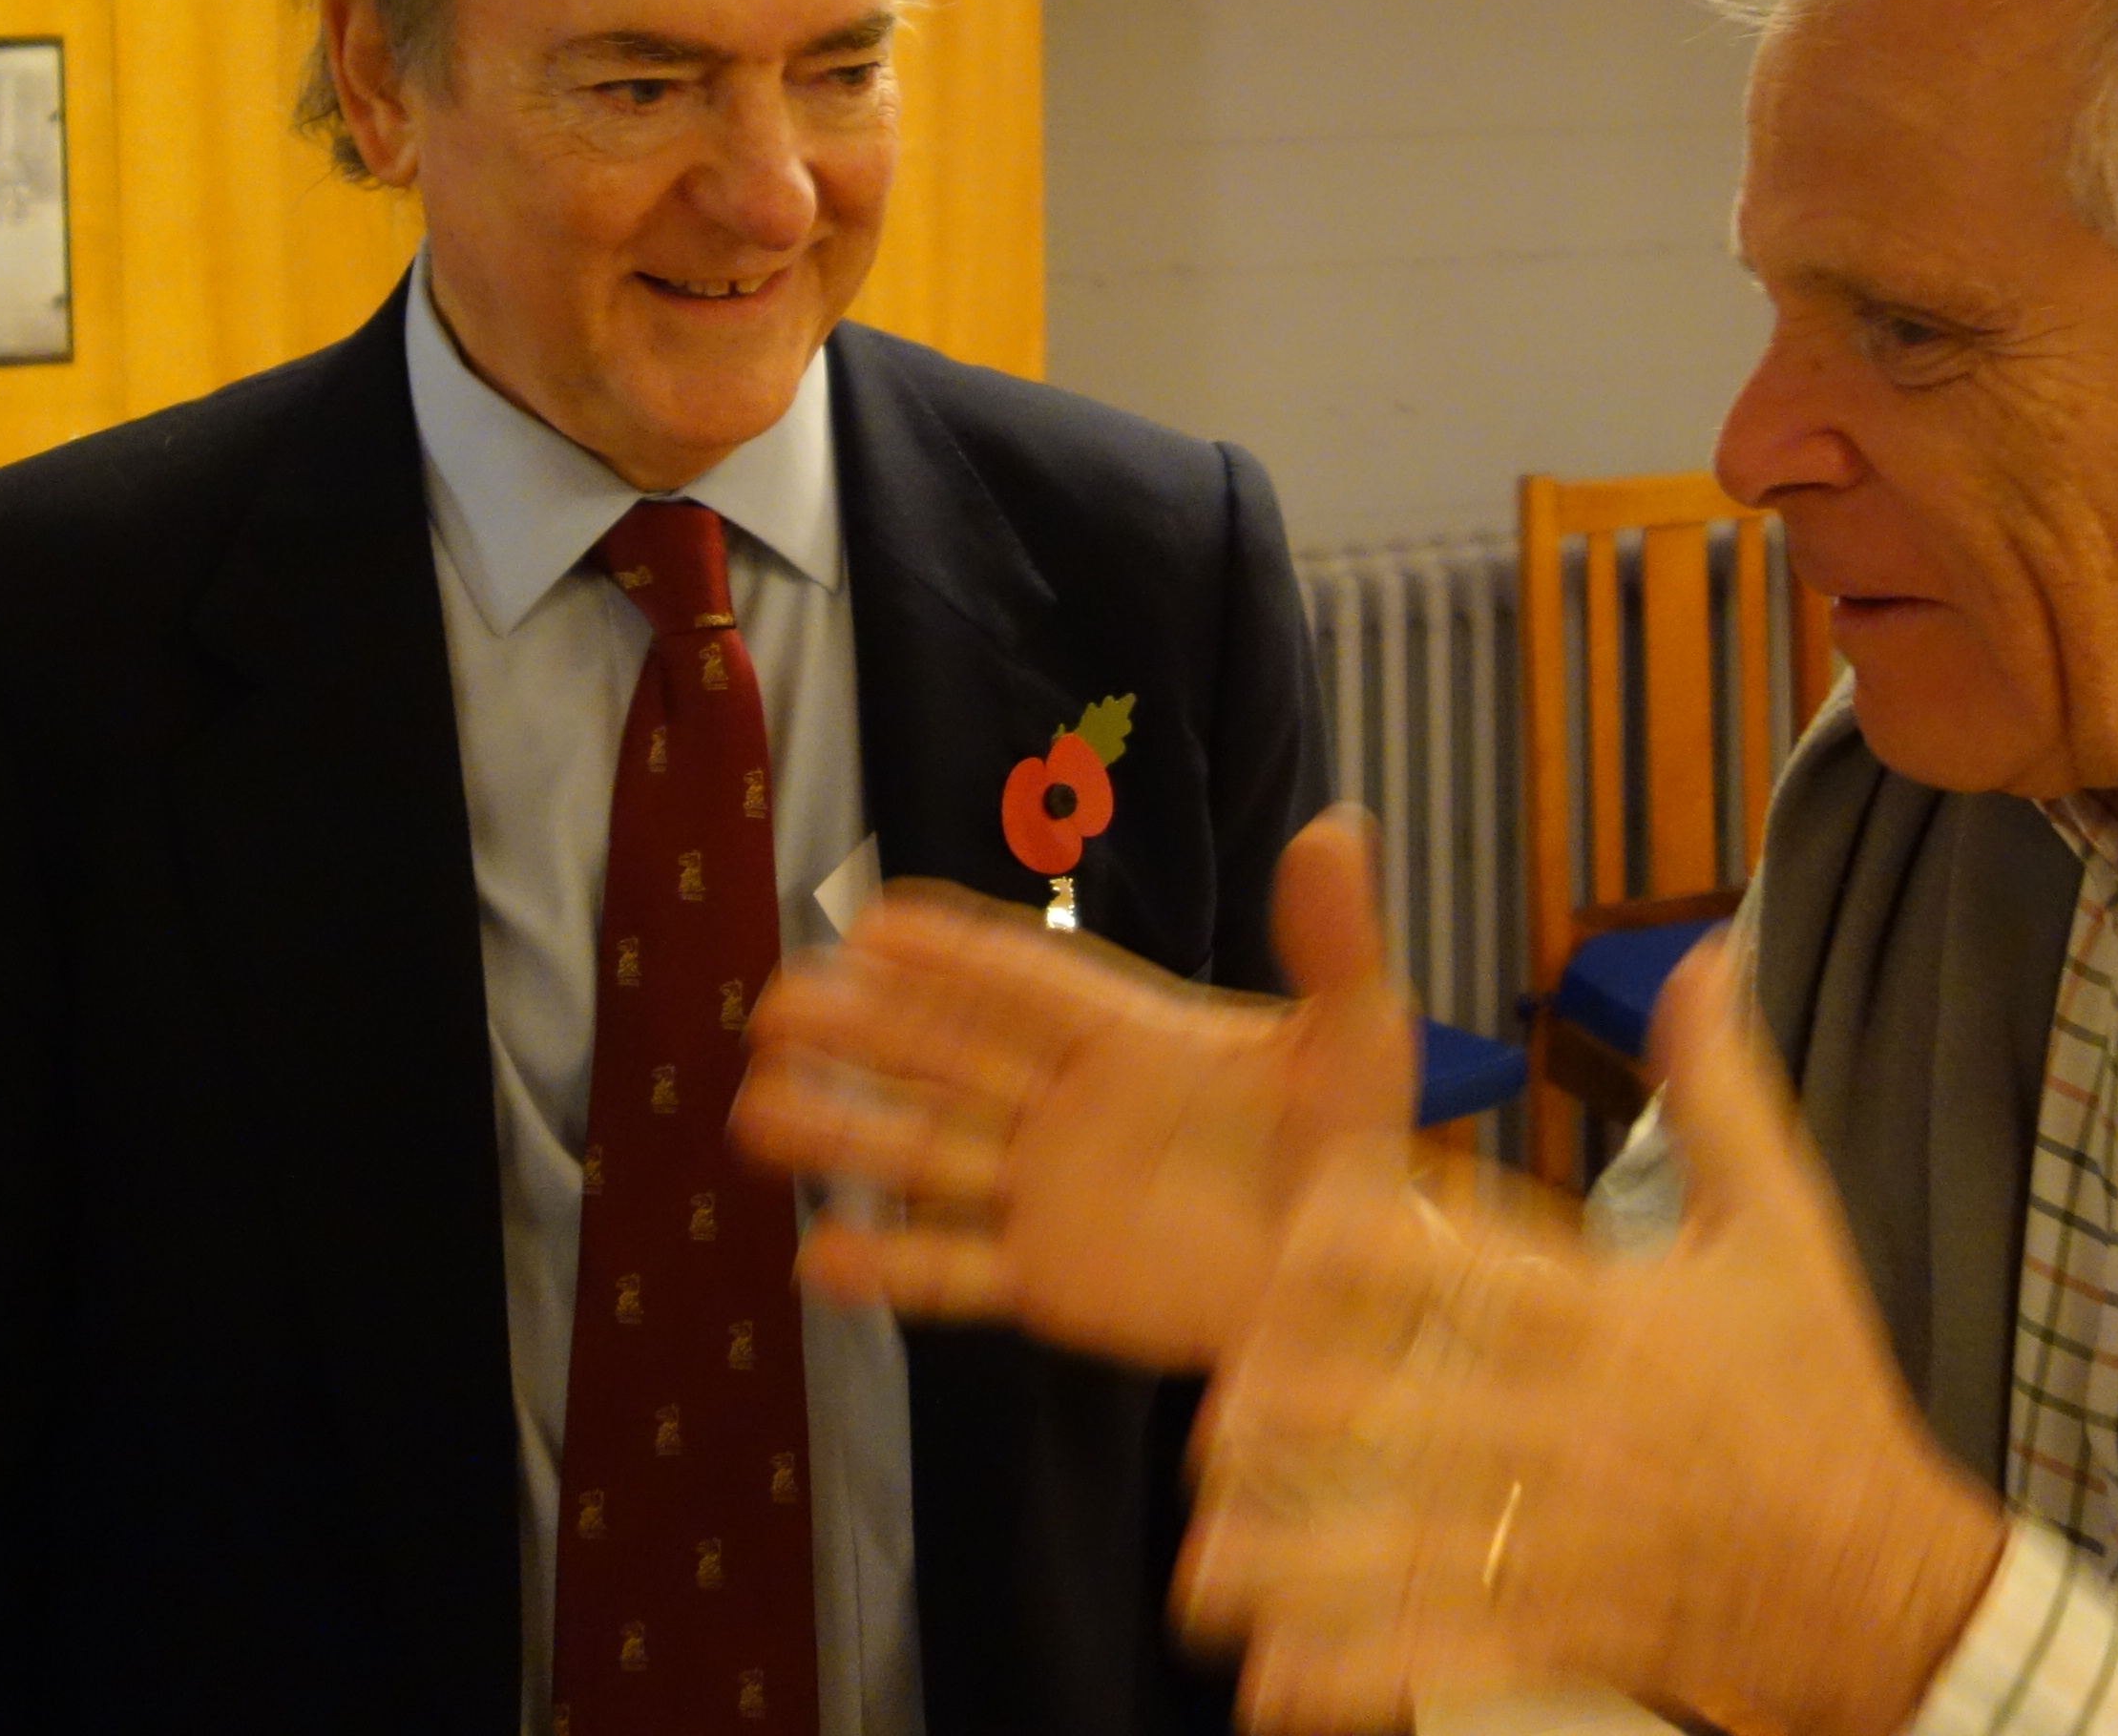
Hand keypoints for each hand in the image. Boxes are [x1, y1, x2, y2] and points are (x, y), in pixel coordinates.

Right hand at [733, 808, 1418, 1369]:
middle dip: (864, 1033)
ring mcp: (1055, 1197)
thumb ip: (1336, 942)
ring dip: (846, 1137)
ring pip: (929, 1158)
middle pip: (947, 1059)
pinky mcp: (1055, 1283)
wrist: (1363, 1292)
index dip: (948, 955)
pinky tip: (816, 1261)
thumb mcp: (1358, 1041)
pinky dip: (891, 1271)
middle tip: (774, 1005)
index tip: (868, 921)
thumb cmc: (1360, 1153)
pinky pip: (958, 1273)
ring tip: (754, 1117)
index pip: (1022, 984)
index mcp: (1133, 1036)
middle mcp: (1072, 1108)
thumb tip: (1337, 824)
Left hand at [1177, 938, 2008, 1735]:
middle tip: (1211, 1425)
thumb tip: (1700, 949)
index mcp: (1606, 1318)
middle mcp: (1571, 1428)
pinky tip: (1272, 1678)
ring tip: (1203, 1566)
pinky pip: (1442, 1657)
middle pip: (1398, 1418)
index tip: (1278, 1247)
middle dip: (1289, 1425)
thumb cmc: (1824, 1392)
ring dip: (1293, 1565)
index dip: (1347, 1255)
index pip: (1453, 1270)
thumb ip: (1720, 1089)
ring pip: (1399, 1553)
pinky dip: (1355, 1672)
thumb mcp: (1785, 1226)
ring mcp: (1566, 1543)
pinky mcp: (1568, 1634)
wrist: (1889, 1579)